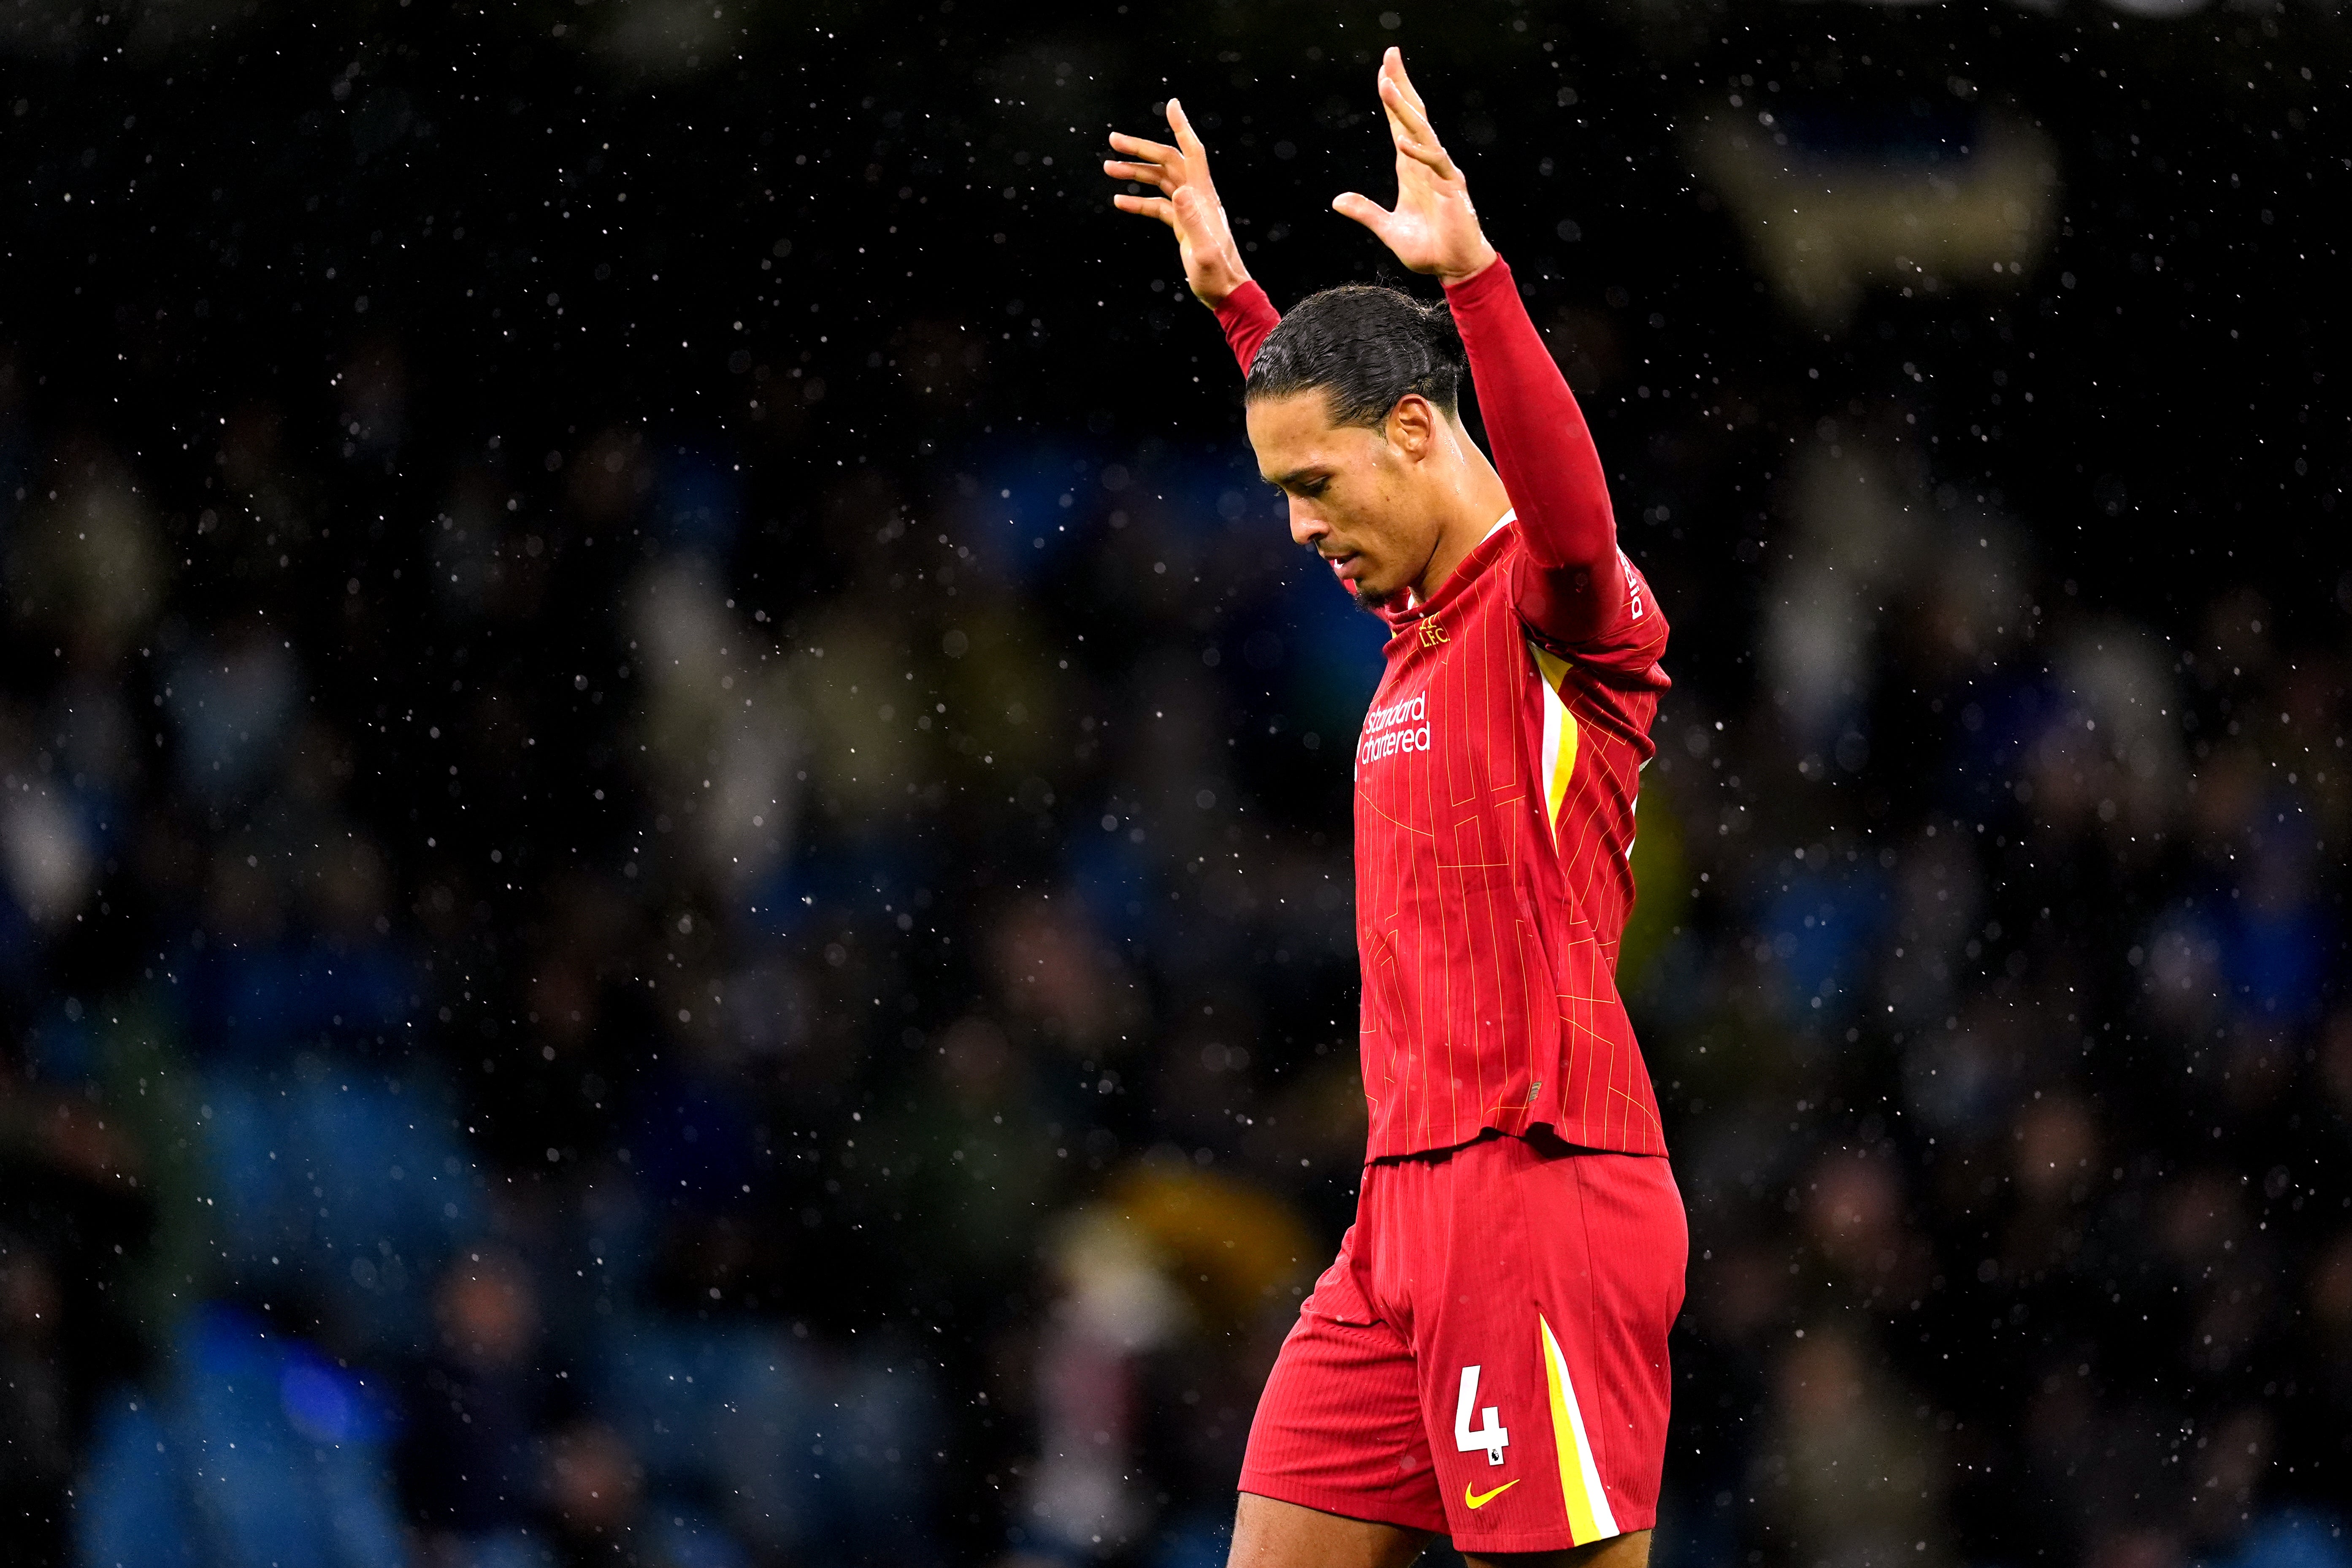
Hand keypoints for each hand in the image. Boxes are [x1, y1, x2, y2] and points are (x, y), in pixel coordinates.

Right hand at [1104, 98, 1252, 307]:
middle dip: (1141, 149)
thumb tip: (1177, 192)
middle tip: (1113, 140)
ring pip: (1160, 181)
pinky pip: (1157, 206)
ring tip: (1108, 167)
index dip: (1181, 128)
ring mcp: (1189, 210)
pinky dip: (1138, 201)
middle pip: (1168, 162)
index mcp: (1203, 198)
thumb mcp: (1203, 251)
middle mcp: (1197, 198)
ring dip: (1135, 172)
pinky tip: (1119, 202)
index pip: (1192, 153)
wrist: (1225, 293)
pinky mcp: (1182, 224)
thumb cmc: (1217, 275)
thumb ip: (1192, 221)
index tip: (1171, 105)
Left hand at [1333, 49, 1496, 283]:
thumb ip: (1365, 212)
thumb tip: (1337, 200)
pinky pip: (1434, 164)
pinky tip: (1403, 141)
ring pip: (1422, 132)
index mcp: (1412, 168)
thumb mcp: (1388, 230)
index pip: (1400, 125)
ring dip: (1404, 109)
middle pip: (1413, 116)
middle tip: (1390, 56)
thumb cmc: (1428, 248)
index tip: (1384, 73)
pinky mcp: (1452, 189)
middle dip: (1401, 86)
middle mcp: (1427, 163)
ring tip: (1388, 85)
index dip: (1392, 100)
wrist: (1454, 268)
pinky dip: (1419, 152)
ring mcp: (1441, 173)